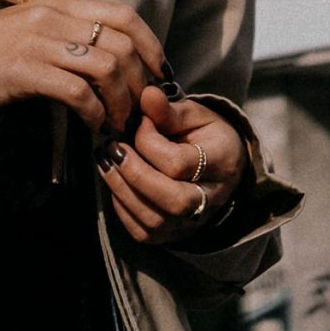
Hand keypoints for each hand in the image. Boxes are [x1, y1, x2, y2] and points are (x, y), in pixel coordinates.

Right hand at [0, 0, 168, 134]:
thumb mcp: (29, 32)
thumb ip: (66, 36)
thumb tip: (108, 60)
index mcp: (57, 4)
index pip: (122, 13)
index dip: (150, 43)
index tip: (159, 73)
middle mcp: (51, 16)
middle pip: (121, 43)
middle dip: (139, 82)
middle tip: (140, 110)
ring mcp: (36, 42)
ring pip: (105, 68)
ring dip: (120, 103)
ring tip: (117, 124)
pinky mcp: (22, 71)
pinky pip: (78, 92)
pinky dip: (94, 114)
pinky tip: (93, 128)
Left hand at [99, 84, 246, 244]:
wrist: (223, 167)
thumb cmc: (206, 137)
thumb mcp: (195, 115)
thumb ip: (169, 110)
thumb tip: (146, 95)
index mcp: (221, 163)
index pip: (179, 164)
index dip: (150, 143)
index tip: (139, 122)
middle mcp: (210, 199)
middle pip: (172, 201)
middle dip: (134, 174)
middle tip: (113, 148)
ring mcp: (191, 223)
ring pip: (153, 221)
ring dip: (121, 189)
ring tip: (106, 161)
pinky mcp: (172, 235)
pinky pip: (142, 231)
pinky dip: (122, 207)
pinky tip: (116, 182)